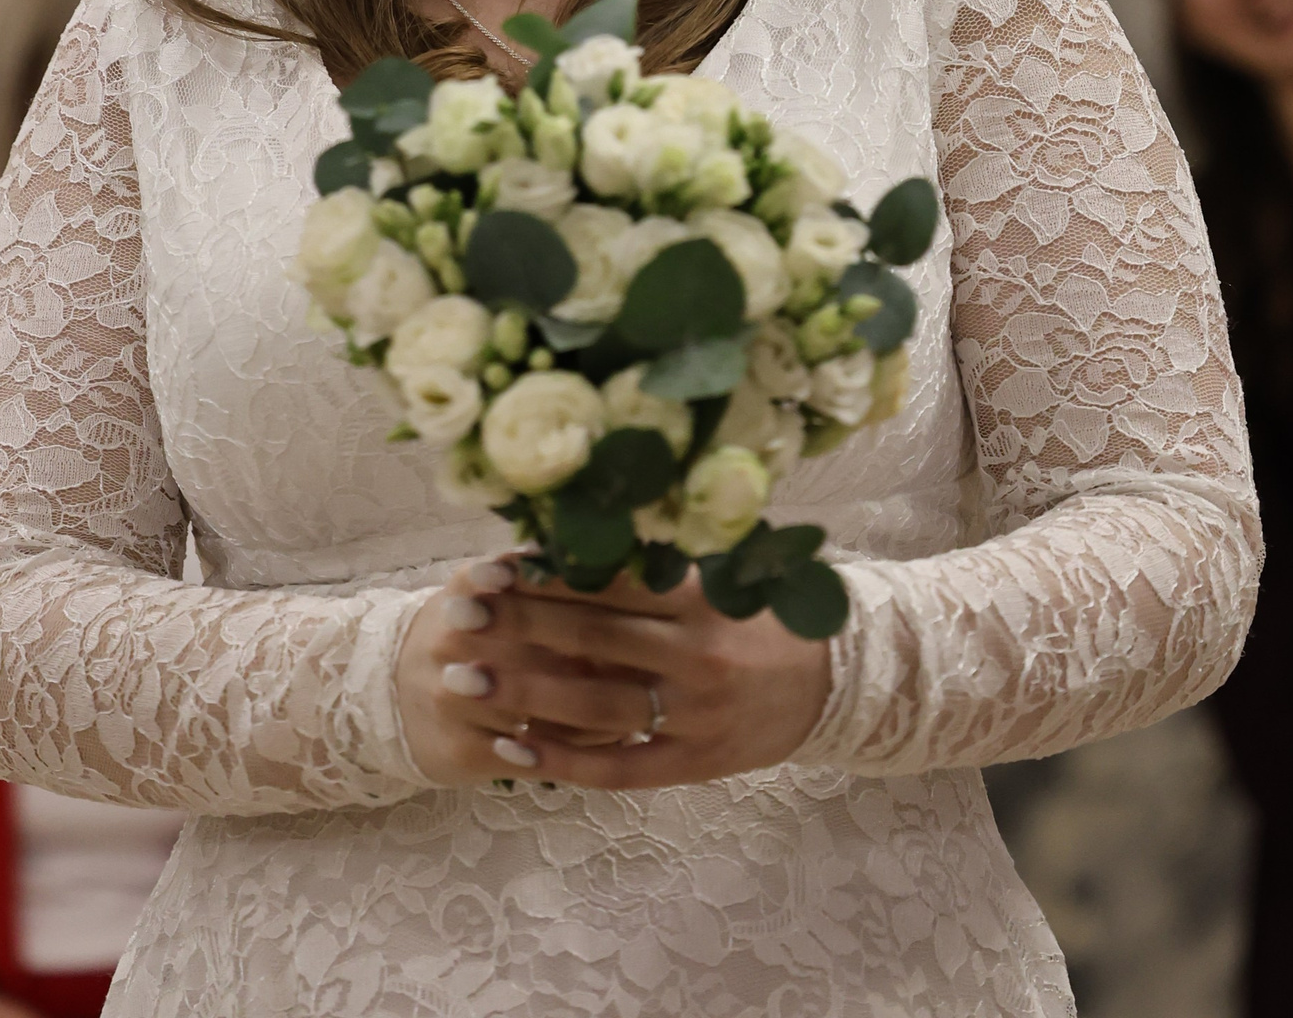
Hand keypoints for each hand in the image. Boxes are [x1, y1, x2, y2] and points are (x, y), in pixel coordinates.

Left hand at [397, 553, 831, 790]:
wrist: (835, 682)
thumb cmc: (764, 615)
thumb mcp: (725, 572)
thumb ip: (659, 558)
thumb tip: (575, 526)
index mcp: (702, 595)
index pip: (608, 580)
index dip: (545, 573)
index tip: (490, 567)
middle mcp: (697, 652)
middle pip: (591, 637)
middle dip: (517, 626)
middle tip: (457, 615)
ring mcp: (696, 713)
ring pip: (594, 703)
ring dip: (523, 693)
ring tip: (460, 680)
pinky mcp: (695, 762)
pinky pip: (619, 766)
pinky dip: (563, 761)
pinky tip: (512, 750)